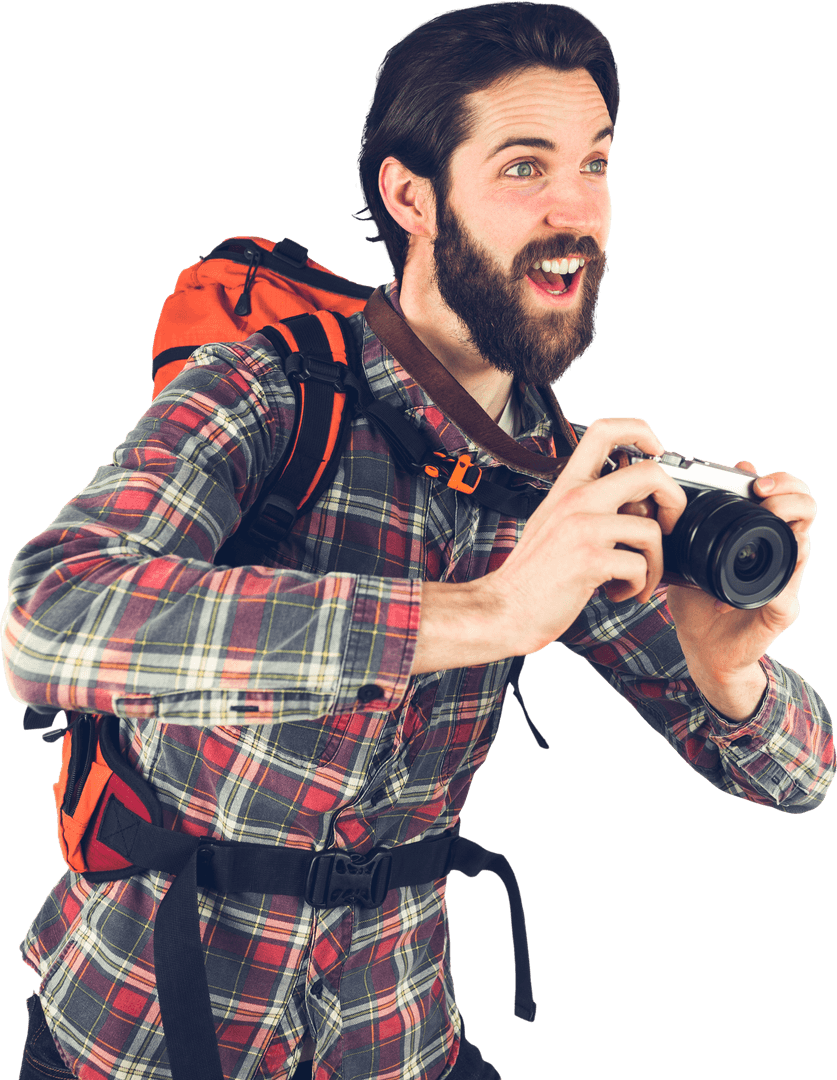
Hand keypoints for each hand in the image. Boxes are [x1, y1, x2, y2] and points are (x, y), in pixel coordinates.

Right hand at [481, 417, 687, 655]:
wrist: (505, 608)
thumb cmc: (533, 574)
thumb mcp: (555, 522)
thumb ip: (589, 504)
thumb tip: (635, 503)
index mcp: (567, 486)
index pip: (605, 431)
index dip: (640, 432)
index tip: (655, 452)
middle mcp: (576, 499)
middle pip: (649, 472)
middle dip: (674, 501)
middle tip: (667, 526)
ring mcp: (582, 527)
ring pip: (651, 530)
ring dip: (655, 562)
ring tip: (636, 578)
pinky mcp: (589, 559)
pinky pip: (639, 566)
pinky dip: (637, 586)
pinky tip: (617, 592)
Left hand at [665, 461, 815, 715]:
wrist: (702, 649)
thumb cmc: (697, 601)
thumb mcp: (689, 556)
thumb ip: (694, 524)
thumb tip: (683, 490)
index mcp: (762, 537)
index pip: (790, 497)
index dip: (782, 481)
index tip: (756, 481)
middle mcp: (781, 554)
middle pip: (807, 511)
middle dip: (791, 495)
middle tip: (764, 494)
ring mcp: (785, 582)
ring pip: (803, 546)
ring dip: (787, 530)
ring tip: (765, 521)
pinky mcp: (781, 611)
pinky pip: (786, 593)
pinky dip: (769, 583)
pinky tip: (748, 579)